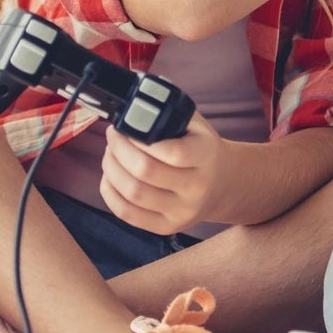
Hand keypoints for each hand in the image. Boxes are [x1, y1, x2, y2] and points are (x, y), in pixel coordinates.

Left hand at [100, 114, 226, 234]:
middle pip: (145, 172)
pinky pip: (127, 213)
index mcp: (206, 157)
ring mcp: (182, 211)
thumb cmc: (202, 149)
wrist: (222, 184)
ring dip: (111, 169)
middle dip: (118, 150)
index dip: (140, 140)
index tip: (125, 128)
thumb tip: (132, 105)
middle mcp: (197, 188)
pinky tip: (110, 177)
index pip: (173, 152)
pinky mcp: (166, 227)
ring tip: (110, 154)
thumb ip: (169, 114)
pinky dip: (110, 192)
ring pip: (132, 193)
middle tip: (113, 137)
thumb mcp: (197, 126)